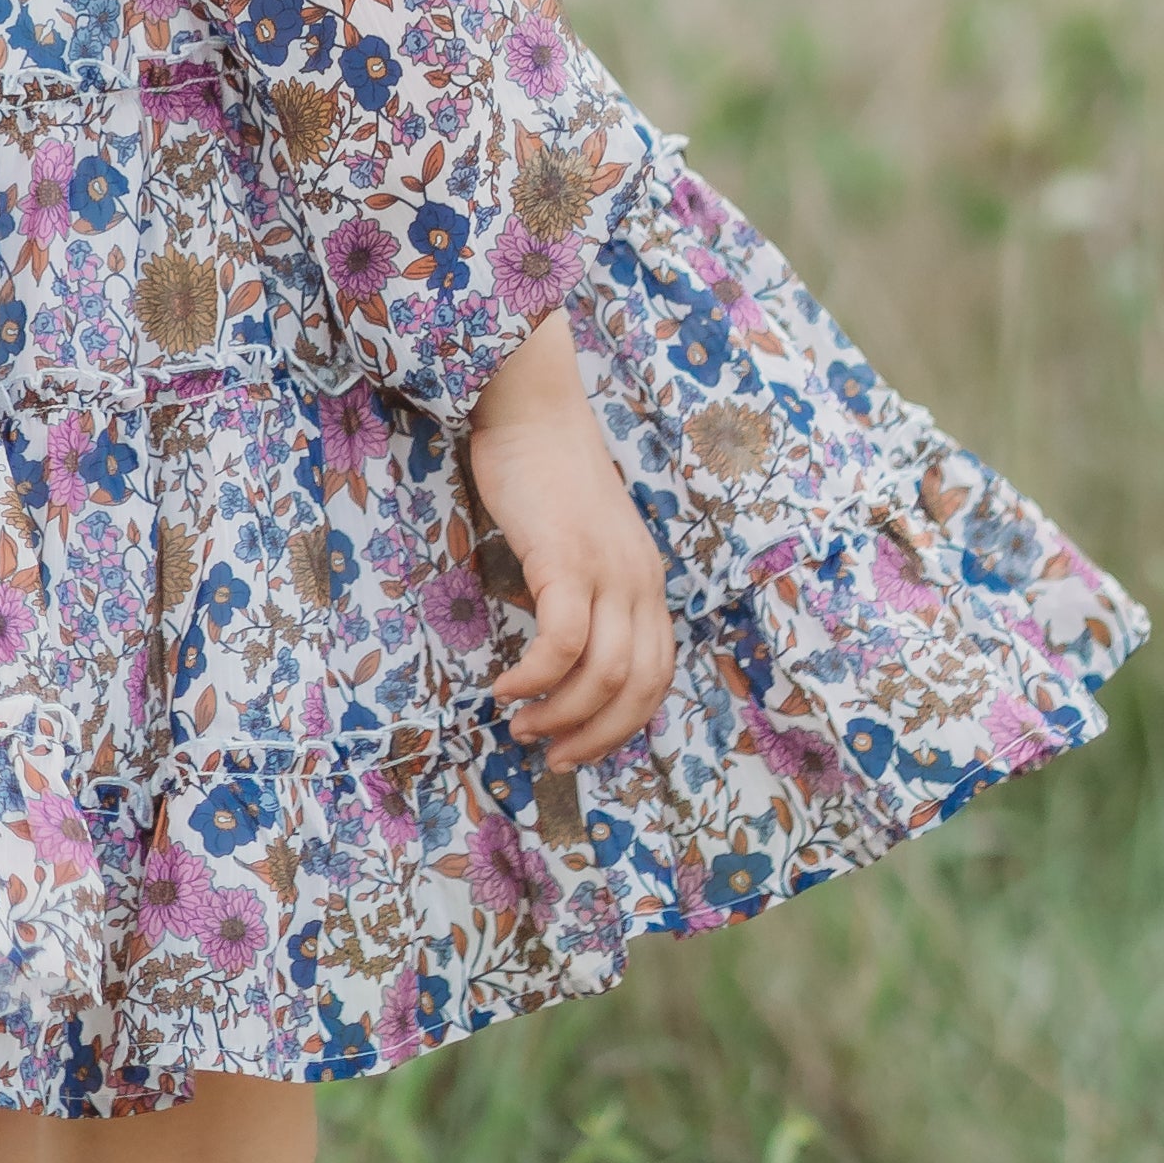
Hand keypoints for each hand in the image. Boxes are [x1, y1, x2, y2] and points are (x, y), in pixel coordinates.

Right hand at [466, 319, 673, 769]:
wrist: (532, 408)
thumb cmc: (545, 473)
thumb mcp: (582, 542)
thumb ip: (587, 591)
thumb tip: (560, 654)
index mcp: (649, 581)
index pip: (658, 676)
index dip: (623, 724)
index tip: (579, 744)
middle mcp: (641, 581)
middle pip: (639, 687)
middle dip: (597, 735)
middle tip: (551, 754)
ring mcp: (608, 570)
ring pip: (604, 674)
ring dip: (561, 714)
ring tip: (521, 724)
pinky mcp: (567, 559)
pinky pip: (561, 643)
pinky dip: (535, 677)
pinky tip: (505, 686)